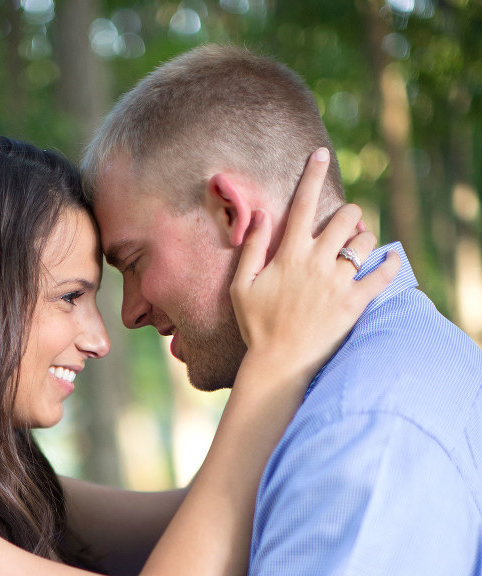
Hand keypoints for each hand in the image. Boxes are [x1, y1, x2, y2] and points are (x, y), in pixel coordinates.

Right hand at [231, 147, 400, 381]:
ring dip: (366, 237)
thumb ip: (252, 248)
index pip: (304, 203)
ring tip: (362, 245)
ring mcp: (337, 283)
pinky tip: (391, 259)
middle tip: (348, 225)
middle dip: (350, 214)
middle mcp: (316, 262)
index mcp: (289, 254)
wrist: (278, 364)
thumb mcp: (241, 286)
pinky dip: (390, 264)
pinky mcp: (354, 303)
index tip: (321, 154)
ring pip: (365, 241)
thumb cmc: (257, 327)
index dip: (312, 174)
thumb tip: (262, 214)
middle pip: (345, 217)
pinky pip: (382, 276)